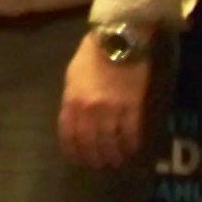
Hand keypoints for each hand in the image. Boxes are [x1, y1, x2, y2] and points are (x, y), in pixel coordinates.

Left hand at [55, 33, 150, 167]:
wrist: (118, 39)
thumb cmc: (92, 54)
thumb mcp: (73, 75)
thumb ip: (72, 98)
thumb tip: (74, 119)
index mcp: (72, 101)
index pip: (69, 135)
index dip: (73, 151)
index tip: (78, 159)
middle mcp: (90, 110)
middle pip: (90, 143)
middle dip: (94, 157)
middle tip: (99, 163)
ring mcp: (112, 110)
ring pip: (111, 143)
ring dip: (113, 156)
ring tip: (116, 160)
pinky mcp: (133, 107)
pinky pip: (131, 133)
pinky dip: (131, 145)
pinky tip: (131, 149)